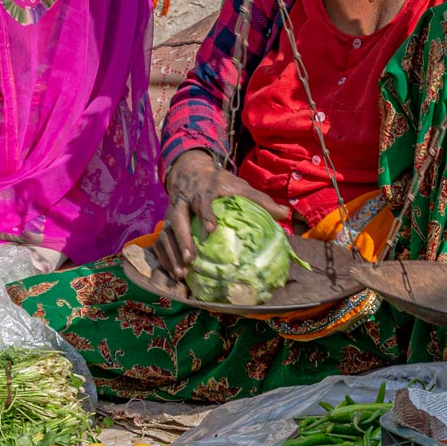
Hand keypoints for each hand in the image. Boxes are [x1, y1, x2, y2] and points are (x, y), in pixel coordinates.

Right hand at [155, 150, 289, 279]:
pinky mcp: (166, 223)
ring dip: (172, 253)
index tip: (212, 229)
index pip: (202, 201)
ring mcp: (171, 213)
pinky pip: (160, 242)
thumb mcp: (238, 185)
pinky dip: (165, 258)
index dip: (206, 214)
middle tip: (190, 259)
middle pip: (178, 220)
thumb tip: (285, 215)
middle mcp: (183, 202)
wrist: (189, 171)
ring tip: (181, 272)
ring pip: (166, 233)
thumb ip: (260, 200)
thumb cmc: (217, 182)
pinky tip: (173, 273)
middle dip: (183, 240)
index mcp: (202, 191)